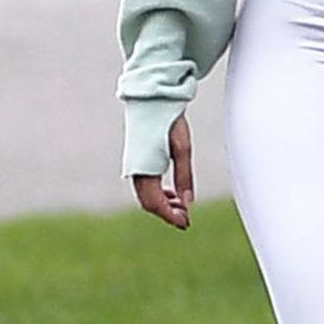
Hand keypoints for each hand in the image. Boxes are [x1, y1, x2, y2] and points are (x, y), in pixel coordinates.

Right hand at [132, 110, 194, 229]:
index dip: (170, 216)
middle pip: (149, 203)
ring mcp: (135, 166)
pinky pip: (145, 186)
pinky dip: (159, 194)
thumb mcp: (183, 149)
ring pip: (146, 196)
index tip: (186, 224)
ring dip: (163, 205)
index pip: (155, 203)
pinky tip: (172, 194)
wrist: (153, 100)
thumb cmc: (169, 121)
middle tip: (186, 219)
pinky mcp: (137, 161)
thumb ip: (185, 177)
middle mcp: (135, 170)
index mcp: (145, 169)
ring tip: (182, 208)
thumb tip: (188, 203)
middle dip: (167, 214)